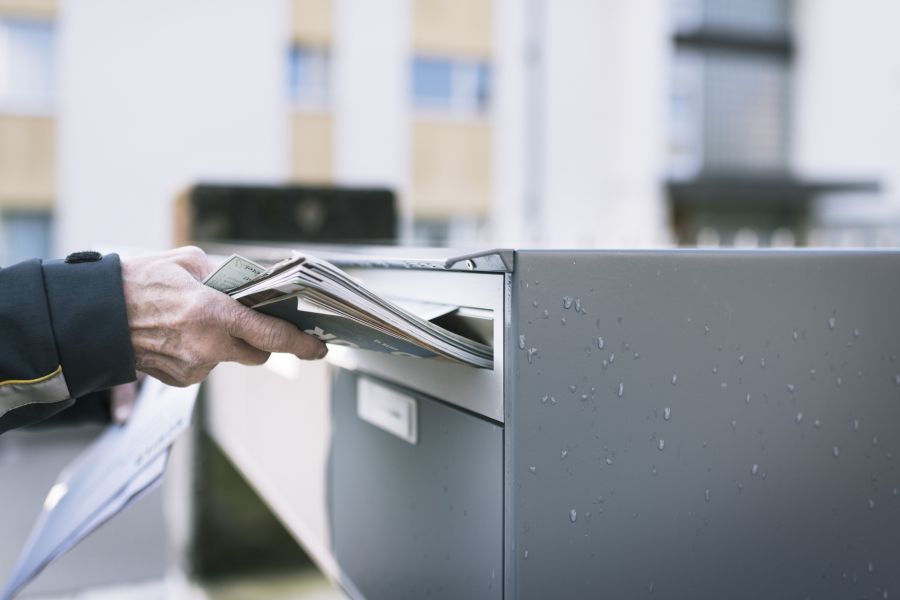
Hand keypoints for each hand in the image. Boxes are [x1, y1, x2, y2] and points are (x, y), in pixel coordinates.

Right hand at [121, 246, 326, 386]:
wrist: (95, 317)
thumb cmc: (139, 282)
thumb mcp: (187, 262)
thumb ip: (224, 275)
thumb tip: (249, 284)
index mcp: (214, 313)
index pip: (272, 335)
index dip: (301, 343)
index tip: (319, 347)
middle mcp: (208, 346)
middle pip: (258, 352)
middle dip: (260, 339)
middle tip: (248, 320)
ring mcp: (194, 367)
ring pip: (230, 359)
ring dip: (226, 343)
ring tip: (197, 321)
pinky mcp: (181, 380)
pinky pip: (207, 366)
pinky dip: (203, 352)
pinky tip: (181, 335)